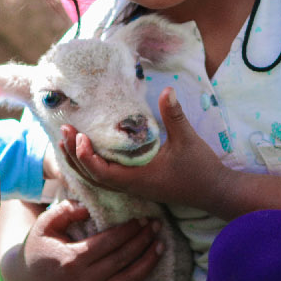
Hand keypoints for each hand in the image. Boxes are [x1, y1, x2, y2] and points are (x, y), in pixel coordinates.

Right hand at [5, 201, 163, 280]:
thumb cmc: (38, 249)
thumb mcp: (45, 225)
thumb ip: (65, 211)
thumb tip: (88, 206)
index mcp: (72, 259)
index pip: (110, 242)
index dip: (129, 230)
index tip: (142, 219)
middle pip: (122, 258)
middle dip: (143, 241)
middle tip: (157, 226)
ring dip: (147, 263)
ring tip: (160, 246)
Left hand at [61, 88, 230, 210]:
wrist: (215, 191)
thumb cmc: (201, 168)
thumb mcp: (188, 139)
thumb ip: (174, 115)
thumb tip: (167, 89)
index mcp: (139, 179)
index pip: (102, 173)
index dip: (86, 157)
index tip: (80, 137)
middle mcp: (131, 186)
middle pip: (92, 177)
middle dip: (75, 156)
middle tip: (65, 131)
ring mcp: (133, 188)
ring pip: (97, 180)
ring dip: (80, 162)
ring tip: (68, 141)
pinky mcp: (138, 185)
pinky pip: (107, 179)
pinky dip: (92, 167)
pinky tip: (89, 153)